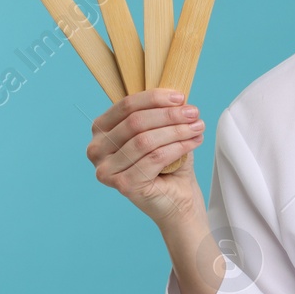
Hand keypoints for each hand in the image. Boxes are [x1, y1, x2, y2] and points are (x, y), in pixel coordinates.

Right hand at [87, 88, 206, 226]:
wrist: (177, 199)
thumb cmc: (167, 163)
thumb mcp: (162, 130)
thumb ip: (161, 112)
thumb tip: (176, 94)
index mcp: (101, 130)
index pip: (126, 106)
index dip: (155, 98)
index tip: (181, 97)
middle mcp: (96, 150)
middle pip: (135, 122)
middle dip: (169, 115)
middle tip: (194, 113)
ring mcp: (106, 170)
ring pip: (145, 140)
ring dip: (176, 130)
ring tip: (197, 127)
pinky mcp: (122, 185)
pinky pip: (154, 158)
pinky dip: (178, 147)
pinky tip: (193, 142)